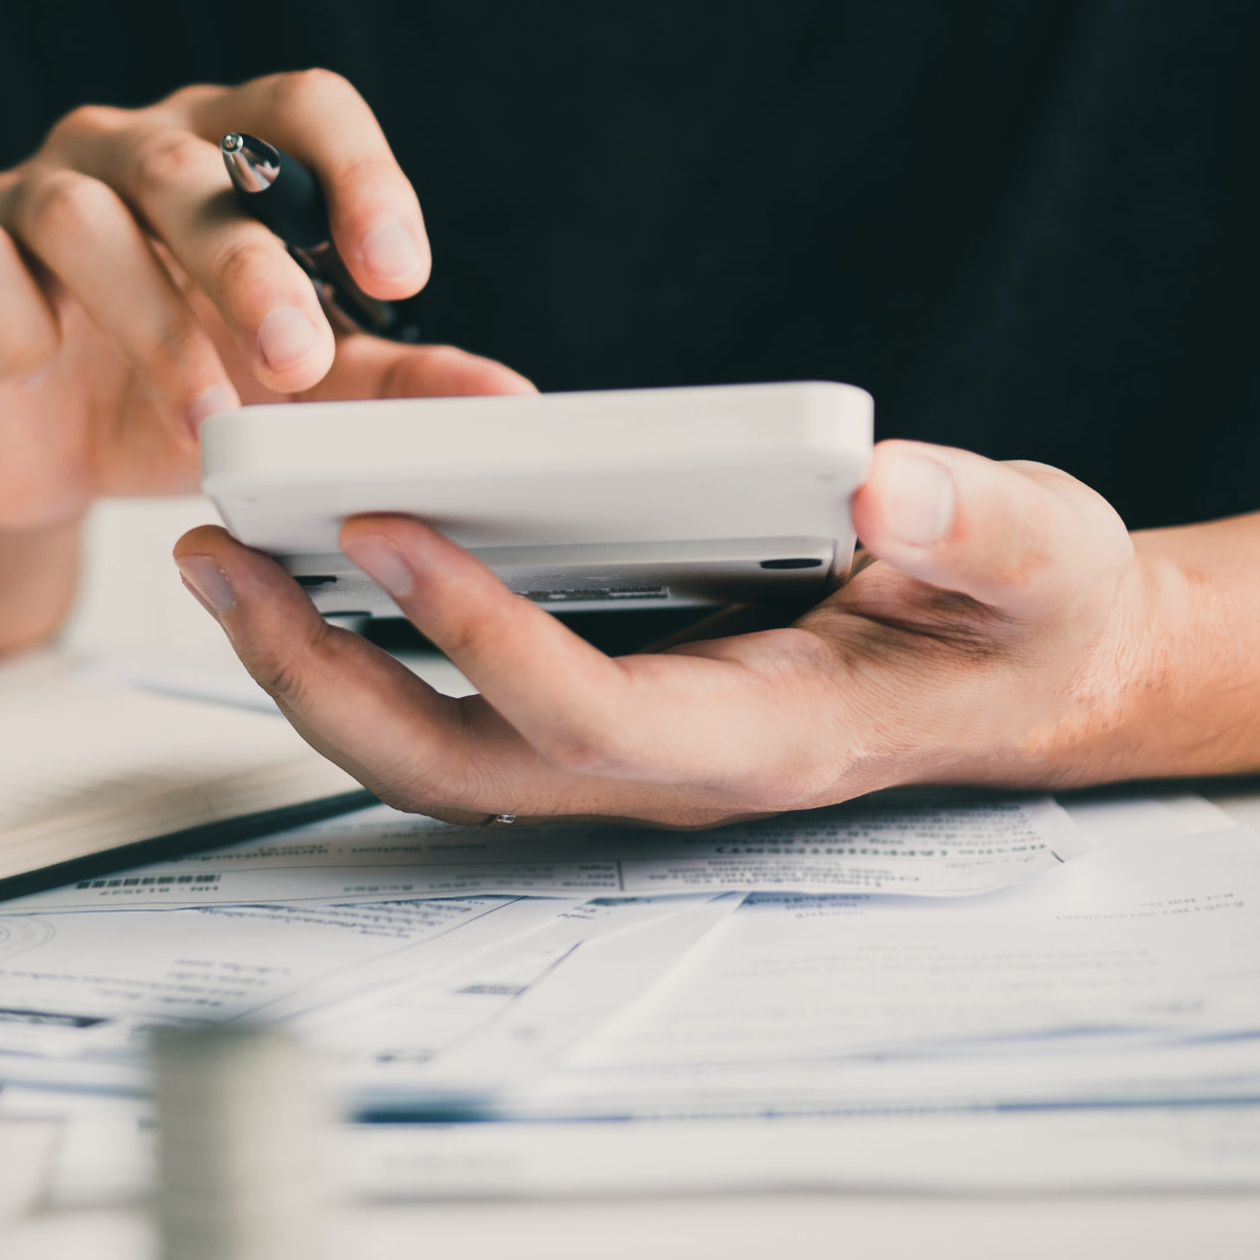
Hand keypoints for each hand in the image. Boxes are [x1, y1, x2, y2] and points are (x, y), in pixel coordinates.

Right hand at [0, 71, 531, 530]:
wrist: (23, 462)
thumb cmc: (162, 393)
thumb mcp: (288, 397)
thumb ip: (387, 385)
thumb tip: (506, 404)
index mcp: (224, 152)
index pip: (302, 110)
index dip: (356, 174)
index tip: (400, 272)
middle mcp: (127, 150)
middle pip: (194, 165)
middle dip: (253, 265)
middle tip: (301, 359)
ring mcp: (30, 193)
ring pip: (85, 215)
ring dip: (151, 318)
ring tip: (203, 417)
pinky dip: (18, 315)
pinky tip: (41, 363)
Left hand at [173, 442, 1152, 826]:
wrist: (1023, 672)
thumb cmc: (1027, 616)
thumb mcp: (1043, 554)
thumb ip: (976, 526)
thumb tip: (881, 490)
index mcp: (764, 740)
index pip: (588, 715)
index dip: (480, 635)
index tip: (385, 527)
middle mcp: (664, 770)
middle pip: (455, 761)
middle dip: (321, 674)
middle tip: (218, 555)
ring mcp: (615, 751)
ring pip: (425, 749)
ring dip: (306, 664)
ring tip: (216, 553)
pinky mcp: (590, 710)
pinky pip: (443, 704)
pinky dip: (353, 644)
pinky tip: (294, 563)